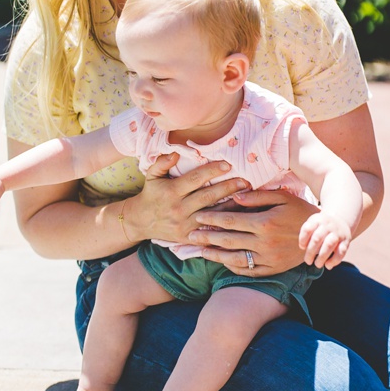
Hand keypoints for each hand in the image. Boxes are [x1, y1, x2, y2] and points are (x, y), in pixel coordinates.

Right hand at [126, 154, 251, 246]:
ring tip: (249, 197)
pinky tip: (240, 218)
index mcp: (171, 191)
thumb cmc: (151, 195)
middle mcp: (179, 208)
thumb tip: (175, 153)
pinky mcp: (189, 237)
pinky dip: (226, 225)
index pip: (195, 179)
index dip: (212, 171)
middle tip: (246, 180)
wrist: (140, 222)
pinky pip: (211, 230)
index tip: (228, 164)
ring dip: (232, 205)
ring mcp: (185, 224)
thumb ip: (161, 162)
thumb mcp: (151, 176)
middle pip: (208, 196)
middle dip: (228, 188)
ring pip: (214, 214)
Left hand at [187, 187, 314, 274]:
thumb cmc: (300, 210)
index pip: (231, 221)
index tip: (197, 217)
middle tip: (189, 235)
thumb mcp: (282, 197)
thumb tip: (235, 196)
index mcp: (265, 223)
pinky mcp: (274, 269)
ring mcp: (270, 258)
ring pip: (236, 259)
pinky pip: (250, 271)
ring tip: (200, 251)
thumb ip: (257, 196)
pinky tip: (223, 262)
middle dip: (206, 237)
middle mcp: (265, 242)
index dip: (212, 219)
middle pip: (228, 240)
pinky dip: (234, 267)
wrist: (324, 234)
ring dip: (215, 256)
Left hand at [298, 210, 351, 268]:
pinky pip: (341, 251)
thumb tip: (304, 247)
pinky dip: (334, 260)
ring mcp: (338, 233)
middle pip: (317, 238)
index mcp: (317, 220)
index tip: (302, 247)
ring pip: (329, 245)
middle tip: (307, 261)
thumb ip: (306, 234)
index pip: (307, 229)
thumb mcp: (313, 223)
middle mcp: (328, 225)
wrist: (340, 220)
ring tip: (317, 264)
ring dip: (322, 257)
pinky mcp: (346, 241)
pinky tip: (328, 266)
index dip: (303, 239)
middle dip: (310, 252)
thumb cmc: (321, 227)